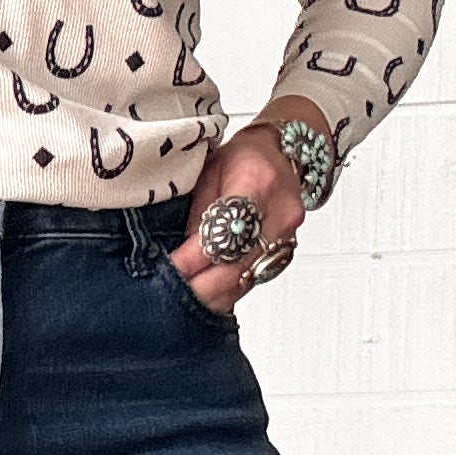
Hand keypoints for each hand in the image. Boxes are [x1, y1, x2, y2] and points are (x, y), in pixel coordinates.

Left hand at [173, 105, 317, 313]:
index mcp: (256, 182)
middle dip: (199, 286)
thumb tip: (180, 255)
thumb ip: (197, 215)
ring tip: (182, 300)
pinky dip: (227, 292)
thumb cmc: (243, 158)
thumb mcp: (208, 172)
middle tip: (169, 294)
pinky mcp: (286, 250)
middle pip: (236, 265)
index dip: (192, 258)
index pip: (222, 233)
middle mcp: (279, 212)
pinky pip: (254, 280)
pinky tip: (207, 297)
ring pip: (245, 279)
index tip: (169, 269)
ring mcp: (286, 234)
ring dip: (212, 295)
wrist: (283, 154)